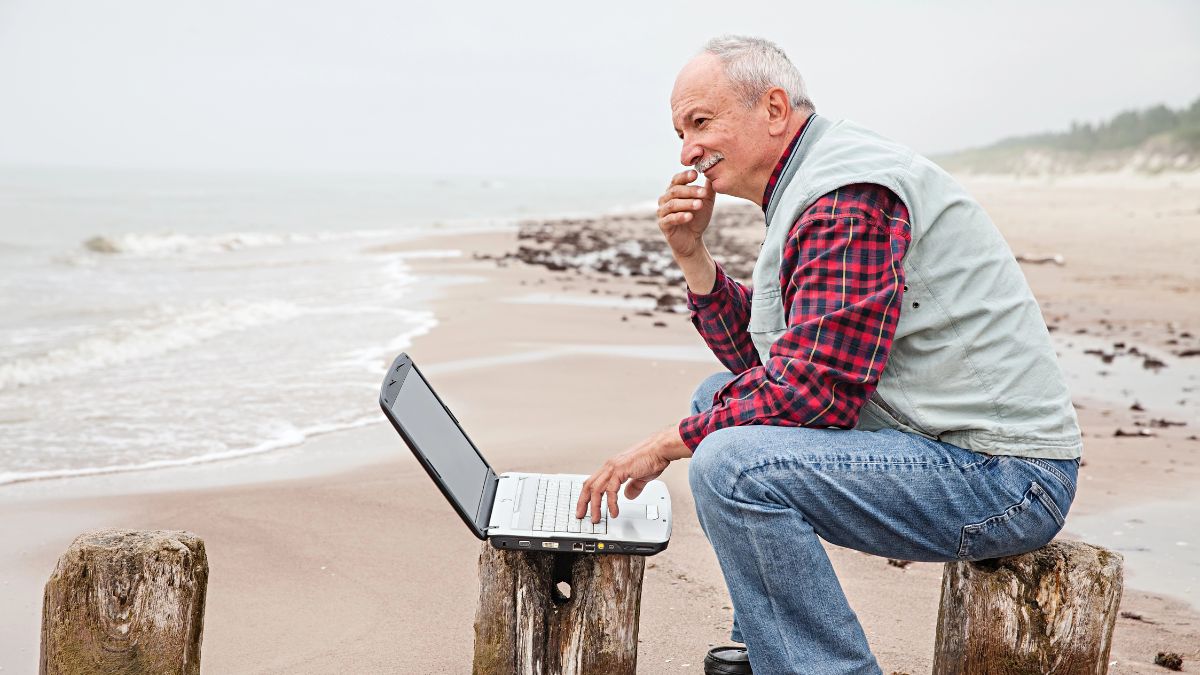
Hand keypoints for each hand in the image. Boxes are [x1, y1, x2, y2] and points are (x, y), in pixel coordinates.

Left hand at [574, 426, 690, 523]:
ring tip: (596, 518)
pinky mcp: (620, 470)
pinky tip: (614, 512)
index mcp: (612, 467)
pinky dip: (611, 503)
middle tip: (580, 515)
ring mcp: (613, 467)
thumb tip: (628, 495)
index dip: (586, 495)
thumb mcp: (641, 476)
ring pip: (596, 489)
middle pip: (588, 485)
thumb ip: (633, 486)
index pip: (592, 482)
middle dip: (583, 502)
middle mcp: (609, 466)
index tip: (584, 507)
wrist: (660, 449)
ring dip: (595, 506)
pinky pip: (610, 490)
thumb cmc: (652, 458)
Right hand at [657, 170, 714, 259]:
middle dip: (690, 191)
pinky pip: (669, 219)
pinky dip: (680, 217)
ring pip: (673, 204)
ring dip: (687, 203)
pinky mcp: (663, 224)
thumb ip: (707, 189)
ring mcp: (662, 212)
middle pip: (675, 191)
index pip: (677, 179)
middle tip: (703, 193)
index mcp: (674, 191)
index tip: (696, 175)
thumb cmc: (698, 218)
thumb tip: (714, 173)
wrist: (693, 240)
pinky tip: (689, 216)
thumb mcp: (705, 202)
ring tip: (699, 205)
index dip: (685, 176)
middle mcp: (665, 199)